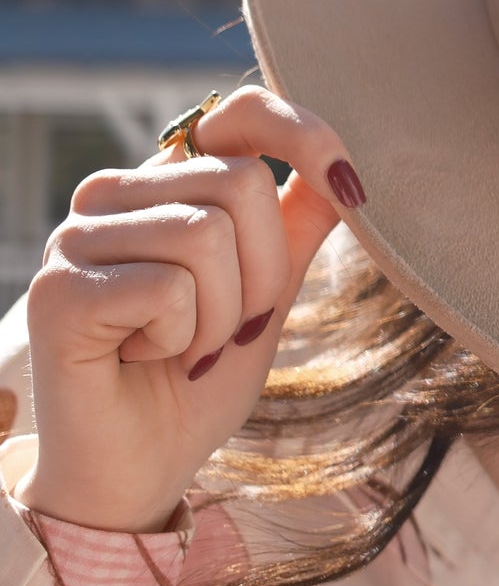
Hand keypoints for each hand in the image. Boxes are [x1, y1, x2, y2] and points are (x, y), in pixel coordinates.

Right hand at [15, 88, 364, 534]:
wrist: (139, 472)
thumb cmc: (196, 384)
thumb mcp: (266, 295)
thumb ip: (295, 226)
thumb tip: (342, 167)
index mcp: (164, 184)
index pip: (241, 113)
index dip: (306, 135)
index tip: (352, 187)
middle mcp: (113, 194)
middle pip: (242, 183)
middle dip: (262, 276)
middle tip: (220, 330)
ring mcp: (77, 236)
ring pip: (206, 235)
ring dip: (218, 316)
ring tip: (177, 348)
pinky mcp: (59, 289)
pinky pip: (167, 288)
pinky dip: (179, 338)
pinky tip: (139, 359)